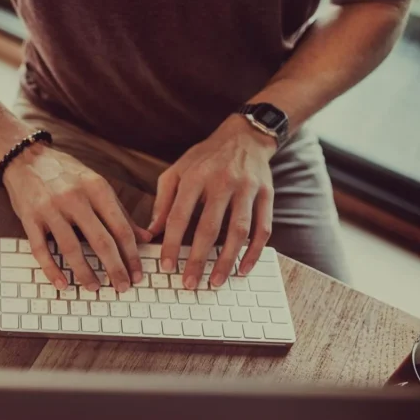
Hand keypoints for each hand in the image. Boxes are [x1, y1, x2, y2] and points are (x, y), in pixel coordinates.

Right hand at [3, 144, 151, 292]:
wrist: (24, 156)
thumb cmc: (64, 172)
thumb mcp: (95, 184)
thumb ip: (119, 211)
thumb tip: (145, 237)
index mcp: (96, 188)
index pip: (120, 227)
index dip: (131, 255)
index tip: (137, 273)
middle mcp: (74, 198)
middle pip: (100, 241)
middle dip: (115, 268)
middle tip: (122, 287)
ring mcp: (50, 208)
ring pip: (71, 248)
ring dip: (85, 273)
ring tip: (94, 288)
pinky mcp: (29, 218)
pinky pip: (41, 249)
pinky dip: (51, 269)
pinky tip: (62, 283)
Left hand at [148, 116, 276, 288]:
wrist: (244, 136)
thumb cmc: (204, 158)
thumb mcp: (177, 171)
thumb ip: (163, 200)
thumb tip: (152, 231)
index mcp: (195, 176)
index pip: (179, 215)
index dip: (171, 243)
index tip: (166, 266)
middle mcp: (222, 182)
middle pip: (209, 227)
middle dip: (198, 259)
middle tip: (190, 283)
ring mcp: (247, 189)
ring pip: (238, 231)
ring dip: (227, 260)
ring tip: (215, 282)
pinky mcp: (267, 195)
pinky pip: (263, 228)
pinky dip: (254, 252)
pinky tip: (243, 269)